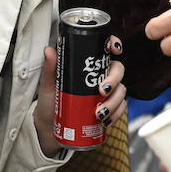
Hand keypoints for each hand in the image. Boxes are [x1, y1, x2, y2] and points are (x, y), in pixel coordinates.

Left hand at [33, 36, 125, 156]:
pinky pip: (121, 108)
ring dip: (113, 101)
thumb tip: (49, 50)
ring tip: (99, 113)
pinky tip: (104, 121)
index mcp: (88, 65)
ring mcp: (107, 92)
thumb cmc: (50, 102)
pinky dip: (116, 114)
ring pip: (121, 90)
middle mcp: (101, 76)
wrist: (51, 127)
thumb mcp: (49, 84)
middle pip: (118, 69)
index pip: (105, 49)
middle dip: (114, 79)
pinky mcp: (110, 108)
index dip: (114, 44)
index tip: (115, 49)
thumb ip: (50, 68)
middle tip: (102, 91)